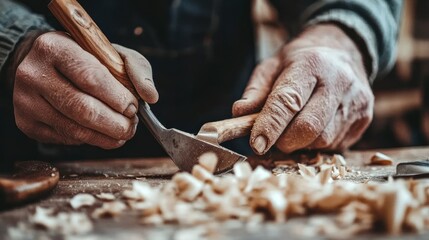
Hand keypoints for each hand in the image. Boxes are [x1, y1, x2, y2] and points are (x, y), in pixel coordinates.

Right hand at [12, 31, 157, 148]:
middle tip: (132, 126)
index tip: (134, 108)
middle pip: (83, 109)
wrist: (43, 64)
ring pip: (75, 130)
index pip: (91, 77)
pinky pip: (66, 139)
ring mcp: (26, 101)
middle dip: (116, 124)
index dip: (118, 98)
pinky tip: (100, 132)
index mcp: (54, 48)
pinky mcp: (27, 123)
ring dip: (107, 137)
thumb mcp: (111, 52)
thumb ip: (136, 69)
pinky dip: (90, 139)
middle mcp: (34, 74)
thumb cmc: (83, 58)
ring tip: (123, 132)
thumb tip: (151, 97)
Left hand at [233, 24, 373, 153]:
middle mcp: (339, 81)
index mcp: (311, 64)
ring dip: (301, 144)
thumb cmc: (301, 62)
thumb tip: (239, 114)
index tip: (256, 144)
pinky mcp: (365, 118)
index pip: (288, 101)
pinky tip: (314, 128)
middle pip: (308, 128)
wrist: (343, 50)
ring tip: (294, 129)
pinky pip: (335, 145)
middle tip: (273, 137)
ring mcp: (357, 101)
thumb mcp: (272, 66)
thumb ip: (255, 91)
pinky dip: (317, 144)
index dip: (270, 126)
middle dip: (284, 141)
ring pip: (322, 141)